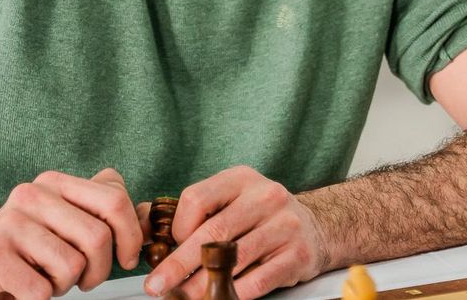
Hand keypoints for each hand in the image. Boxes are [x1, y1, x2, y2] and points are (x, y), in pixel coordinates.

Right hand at [0, 168, 142, 298]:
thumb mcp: (68, 228)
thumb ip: (106, 215)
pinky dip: (41, 299)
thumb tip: (150, 214)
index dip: (132, 235)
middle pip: (98, 237)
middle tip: (84, 281)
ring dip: (65, 285)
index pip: (114, 200)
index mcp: (53, 183)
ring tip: (46, 280)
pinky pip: (42, 289)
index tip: (127, 258)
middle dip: (99, 271)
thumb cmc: (26, 257)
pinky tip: (24, 289)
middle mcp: (30, 195)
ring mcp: (8, 223)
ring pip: (72, 265)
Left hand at [146, 166, 325, 299]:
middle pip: (213, 233)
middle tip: (157, 285)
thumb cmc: (262, 217)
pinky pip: (257, 281)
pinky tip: (218, 299)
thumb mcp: (234, 200)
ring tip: (182, 297)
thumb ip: (198, 213)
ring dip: (201, 286)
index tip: (168, 247)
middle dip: (178, 264)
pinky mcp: (297, 255)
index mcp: (242, 179)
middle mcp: (266, 197)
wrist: (317, 228)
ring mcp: (285, 225)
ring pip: (233, 261)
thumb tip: (150, 232)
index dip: (177, 227)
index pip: (197, 199)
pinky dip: (232, 295)